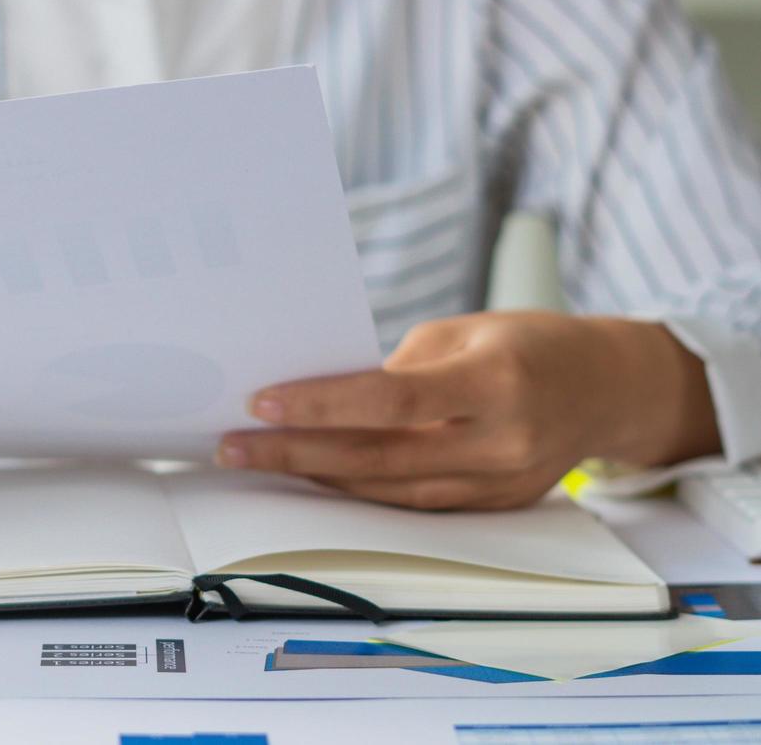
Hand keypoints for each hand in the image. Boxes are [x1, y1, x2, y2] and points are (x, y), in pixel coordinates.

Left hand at [215, 311, 719, 509]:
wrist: (606, 387)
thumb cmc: (525, 343)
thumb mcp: (462, 333)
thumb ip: (398, 371)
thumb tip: (321, 400)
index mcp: (494, 381)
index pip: (389, 401)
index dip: (322, 406)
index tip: (262, 402)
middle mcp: (499, 441)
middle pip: (378, 458)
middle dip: (296, 453)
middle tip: (233, 445)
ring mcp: (499, 483)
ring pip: (388, 491)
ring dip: (316, 478)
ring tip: (258, 460)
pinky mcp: (493, 506)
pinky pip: (412, 505)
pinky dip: (357, 492)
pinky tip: (312, 478)